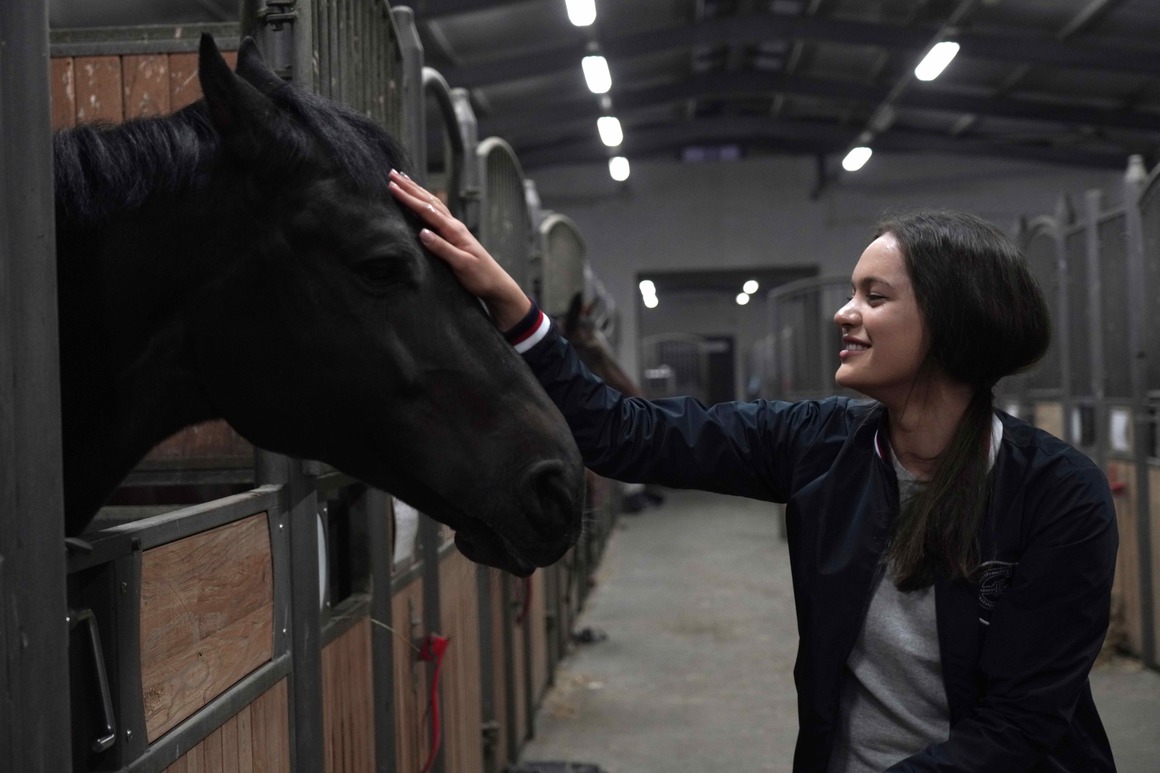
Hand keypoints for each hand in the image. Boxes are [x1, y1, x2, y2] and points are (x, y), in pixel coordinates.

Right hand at [389, 170, 531, 330]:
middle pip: (429, 201)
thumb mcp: (461, 265)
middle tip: (392, 174)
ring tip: (403, 179)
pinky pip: (437, 212)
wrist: (495, 284)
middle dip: (410, 188)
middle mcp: (454, 225)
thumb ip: (442, 248)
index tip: (392, 187)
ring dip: (417, 191)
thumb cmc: (480, 276)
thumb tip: (422, 232)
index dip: (409, 199)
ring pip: (433, 203)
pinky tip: (422, 198)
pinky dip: (426, 202)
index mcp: (454, 231)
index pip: (427, 210)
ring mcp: (455, 229)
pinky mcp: (454, 235)